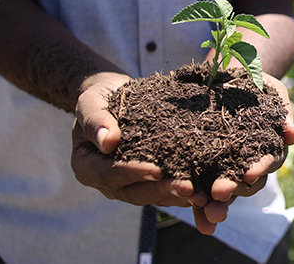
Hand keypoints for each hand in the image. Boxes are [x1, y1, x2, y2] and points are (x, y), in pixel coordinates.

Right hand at [70, 72, 200, 206]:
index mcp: (87, 167)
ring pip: (154, 196)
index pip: (109, 175)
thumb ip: (95, 121)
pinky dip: (185, 193)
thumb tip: (107, 142)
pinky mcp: (149, 181)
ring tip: (202, 195)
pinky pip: (166, 191)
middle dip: (162, 190)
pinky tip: (206, 191)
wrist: (114, 98)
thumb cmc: (100, 98)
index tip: (156, 170)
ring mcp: (129, 185)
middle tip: (187, 188)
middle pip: (135, 192)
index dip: (133, 173)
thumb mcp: (91, 103)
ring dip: (177, 196)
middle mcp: (108, 183)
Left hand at [191, 72, 293, 233]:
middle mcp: (251, 162)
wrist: (229, 78)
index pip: (268, 162)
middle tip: (219, 193)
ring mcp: (228, 167)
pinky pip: (202, 187)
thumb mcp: (273, 92)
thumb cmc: (256, 84)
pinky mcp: (207, 168)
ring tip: (202, 206)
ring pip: (226, 190)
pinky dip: (196, 199)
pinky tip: (185, 201)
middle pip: (245, 183)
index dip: (260, 168)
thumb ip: (283, 114)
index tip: (249, 174)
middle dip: (233, 188)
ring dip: (215, 202)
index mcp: (270, 147)